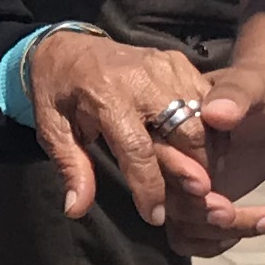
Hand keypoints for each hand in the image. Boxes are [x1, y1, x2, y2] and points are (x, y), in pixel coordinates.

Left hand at [26, 31, 264, 238]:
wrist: (67, 47)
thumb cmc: (59, 94)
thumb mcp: (53, 130)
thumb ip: (71, 168)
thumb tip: (76, 209)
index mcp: (108, 97)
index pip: (139, 151)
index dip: (151, 188)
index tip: (155, 216)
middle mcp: (142, 79)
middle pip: (186, 133)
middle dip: (194, 171)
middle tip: (192, 201)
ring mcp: (165, 66)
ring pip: (204, 117)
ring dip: (207, 152)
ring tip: (199, 181)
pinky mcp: (177, 61)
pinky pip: (206, 98)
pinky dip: (211, 127)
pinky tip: (203, 151)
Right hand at [162, 58, 264, 259]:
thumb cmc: (261, 88)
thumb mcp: (255, 85)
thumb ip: (237, 94)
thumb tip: (217, 113)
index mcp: (170, 122)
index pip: (158, 154)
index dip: (176, 171)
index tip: (204, 185)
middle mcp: (169, 157)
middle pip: (164, 194)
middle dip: (195, 208)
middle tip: (228, 212)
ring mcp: (178, 184)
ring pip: (178, 222)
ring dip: (215, 230)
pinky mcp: (191, 204)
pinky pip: (187, 237)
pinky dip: (213, 243)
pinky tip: (254, 227)